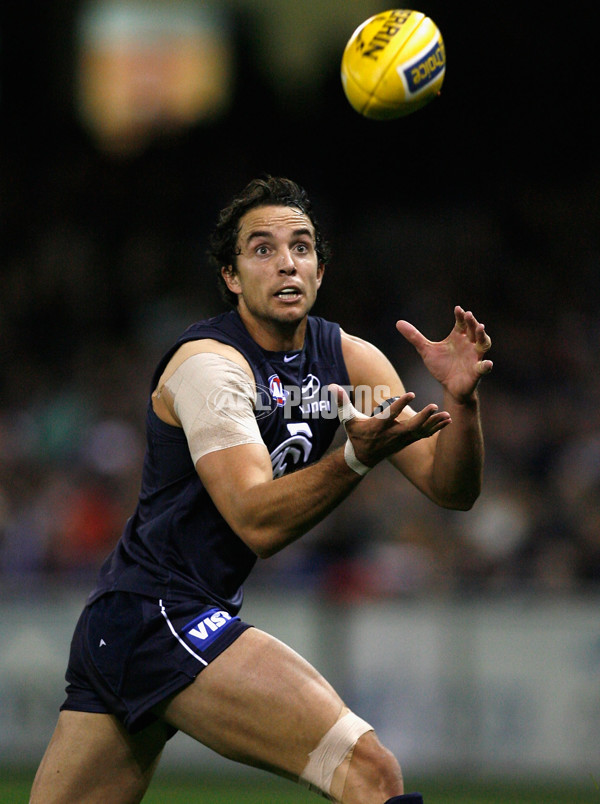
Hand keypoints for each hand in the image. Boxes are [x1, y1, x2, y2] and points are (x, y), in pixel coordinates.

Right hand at [332, 385, 450, 467]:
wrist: (363, 457)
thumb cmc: (355, 435)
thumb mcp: (347, 419)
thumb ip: (342, 402)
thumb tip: (332, 386)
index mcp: (378, 427)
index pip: (391, 414)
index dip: (400, 405)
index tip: (410, 394)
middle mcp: (392, 434)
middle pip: (410, 427)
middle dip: (423, 418)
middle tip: (434, 406)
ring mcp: (402, 440)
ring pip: (421, 432)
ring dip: (435, 424)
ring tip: (447, 415)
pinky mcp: (408, 442)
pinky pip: (425, 435)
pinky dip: (436, 428)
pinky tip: (448, 421)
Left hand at [396, 306, 492, 402]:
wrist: (449, 387)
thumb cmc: (441, 367)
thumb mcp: (426, 351)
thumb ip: (414, 337)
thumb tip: (398, 322)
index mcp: (458, 337)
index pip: (461, 323)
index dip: (460, 316)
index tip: (457, 309)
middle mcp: (469, 344)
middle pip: (474, 330)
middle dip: (472, 322)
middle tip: (468, 315)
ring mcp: (475, 357)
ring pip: (483, 344)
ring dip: (483, 336)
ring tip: (481, 328)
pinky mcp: (476, 371)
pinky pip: (483, 367)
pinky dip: (486, 365)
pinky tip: (487, 363)